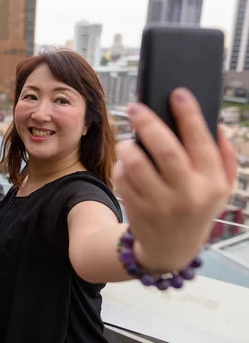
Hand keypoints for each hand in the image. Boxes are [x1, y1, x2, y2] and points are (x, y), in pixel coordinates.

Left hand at [114, 88, 236, 271]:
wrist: (170, 250)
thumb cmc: (196, 209)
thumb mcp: (220, 189)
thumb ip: (225, 158)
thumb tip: (217, 126)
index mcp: (211, 182)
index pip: (200, 141)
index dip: (189, 114)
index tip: (178, 93)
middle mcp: (187, 192)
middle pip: (164, 149)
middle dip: (147, 122)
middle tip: (135, 107)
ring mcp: (160, 203)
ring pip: (136, 163)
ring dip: (128, 146)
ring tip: (129, 142)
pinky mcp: (137, 209)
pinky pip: (123, 178)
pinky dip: (121, 166)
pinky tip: (127, 166)